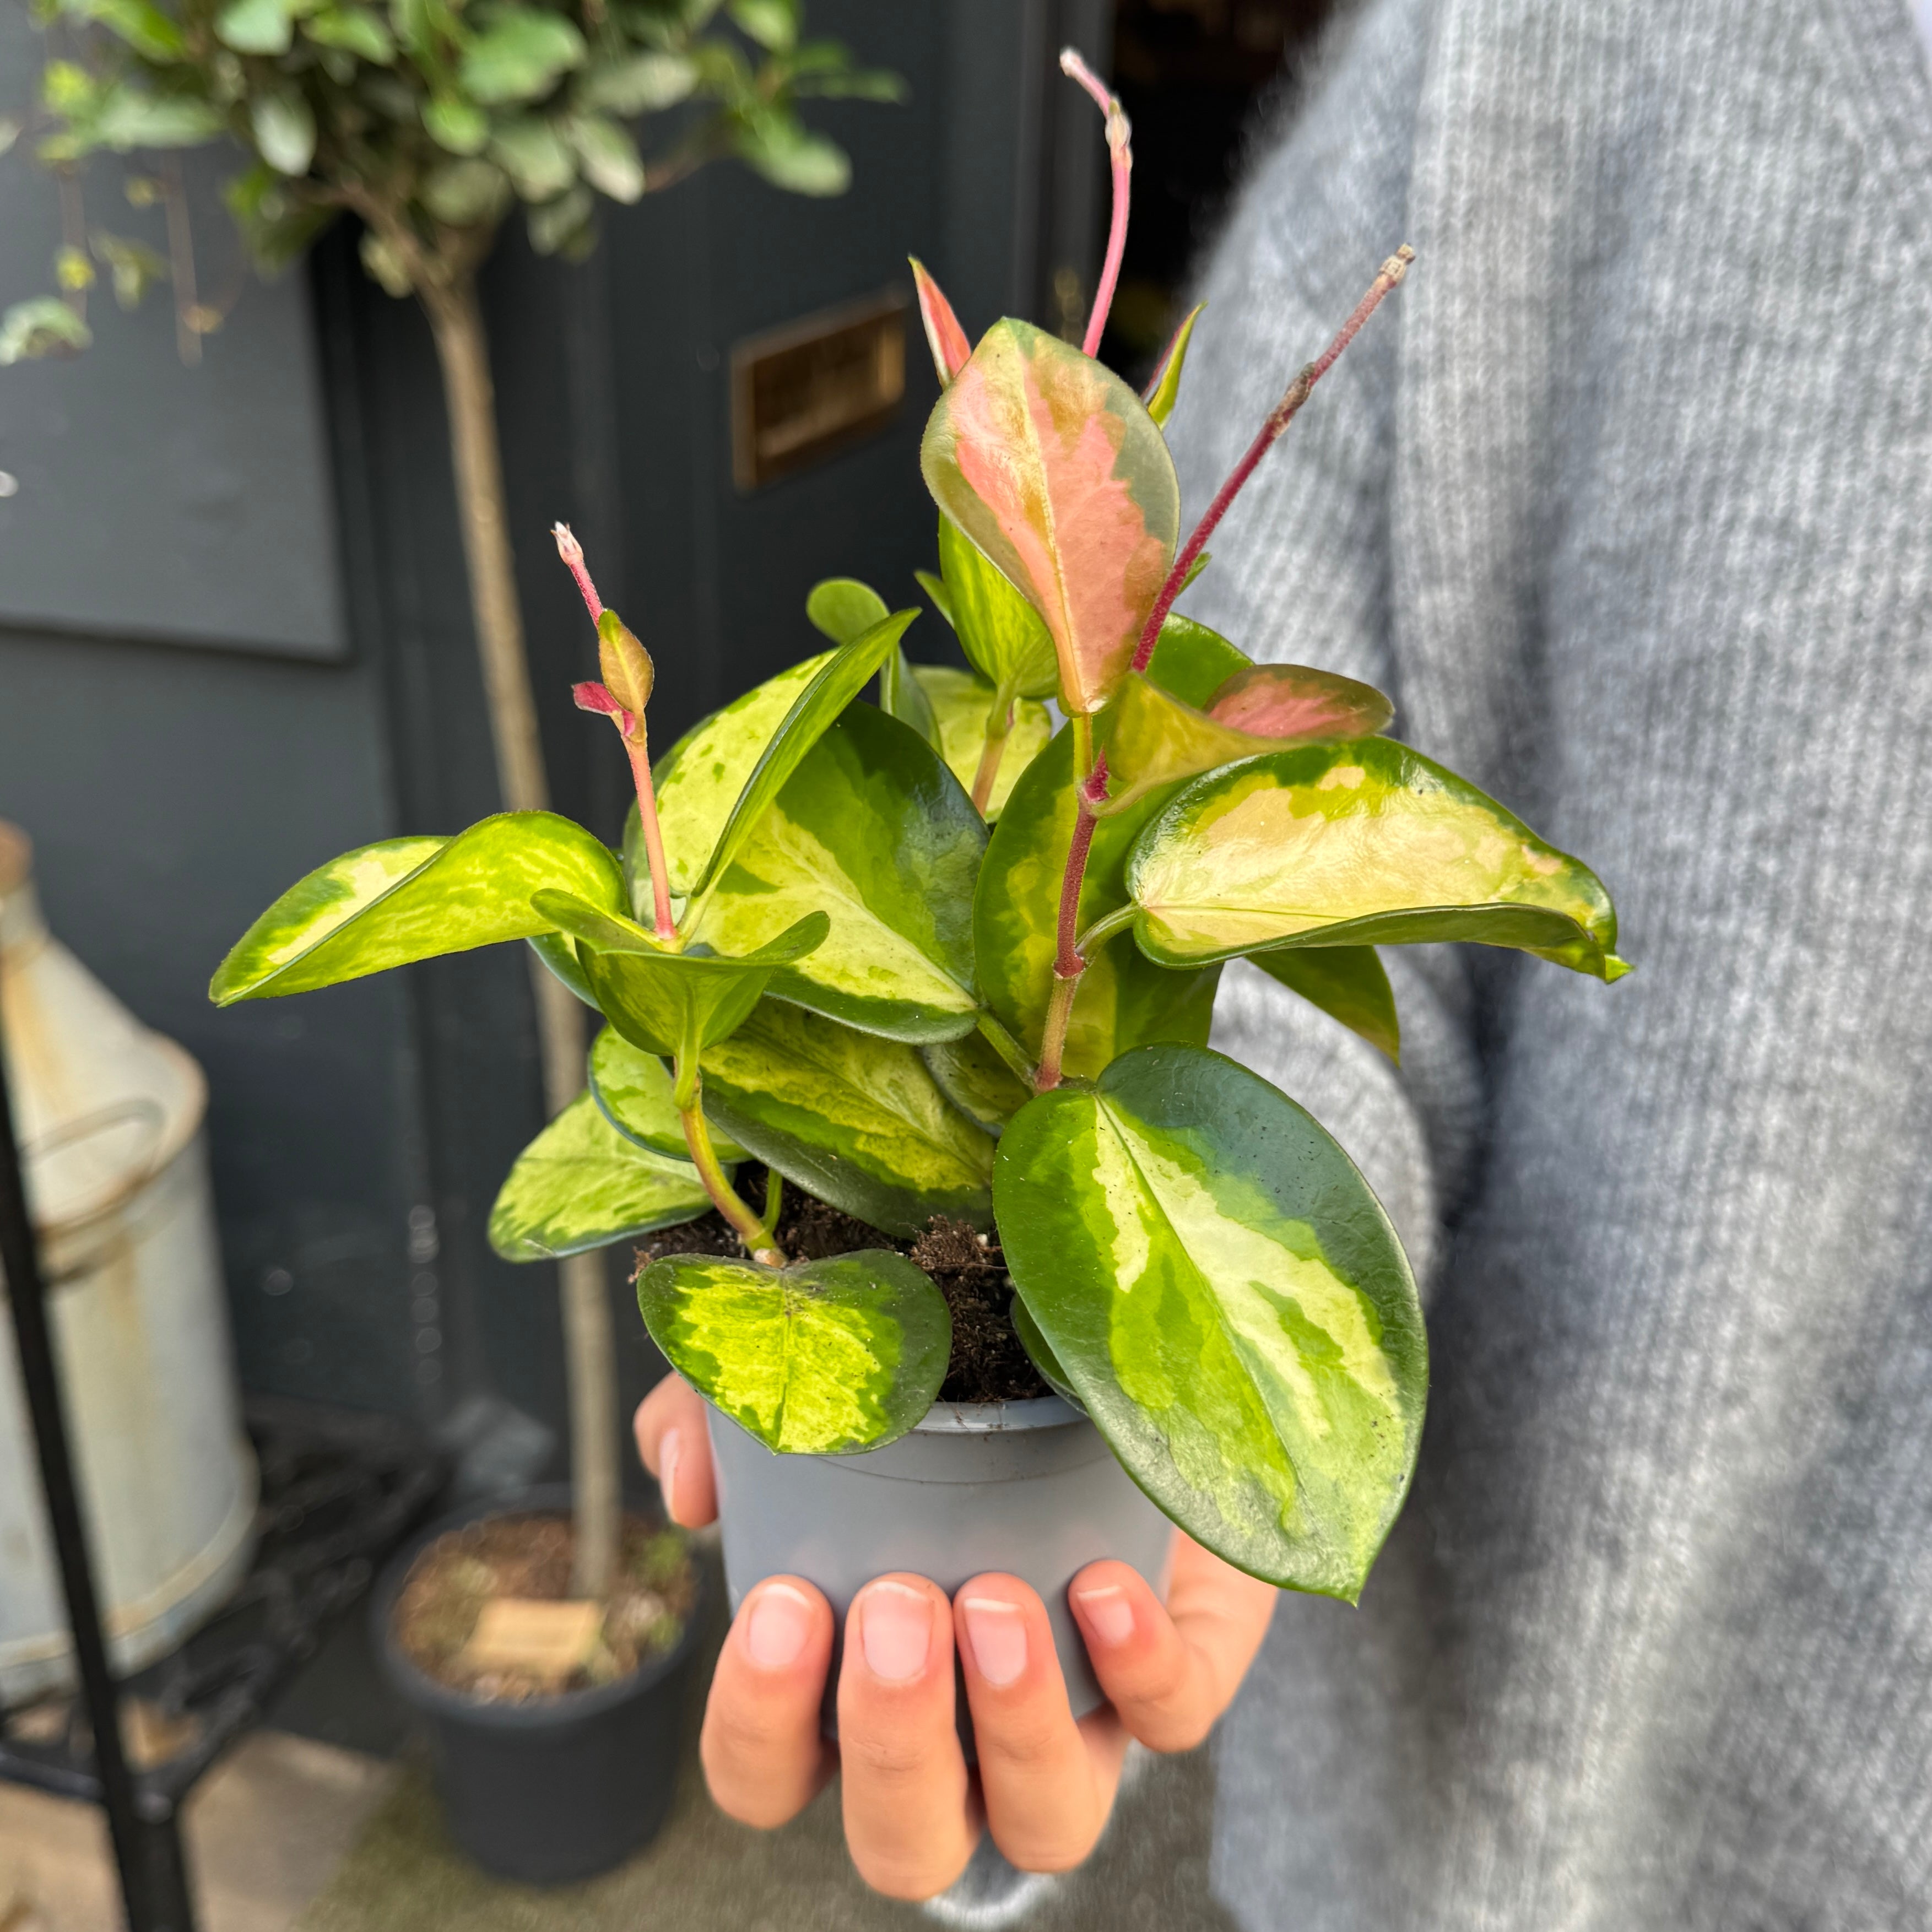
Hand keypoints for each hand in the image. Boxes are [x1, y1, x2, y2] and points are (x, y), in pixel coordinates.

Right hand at [635, 1374, 1277, 1899]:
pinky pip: (1168, 1723)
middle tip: (895, 1606)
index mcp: (851, 1684)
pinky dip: (1135, 1669)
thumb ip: (722, 1411)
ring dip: (1011, 1727)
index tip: (783, 1602)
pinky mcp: (1174, 1677)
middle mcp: (960, 1735)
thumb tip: (691, 1486)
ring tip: (994, 1601)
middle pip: (905, 1844)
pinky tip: (1099, 1583)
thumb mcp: (815, 1378)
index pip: (767, 1776)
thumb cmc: (934, 1392)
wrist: (1101, 1365)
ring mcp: (1074, 1718)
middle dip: (893, 1740)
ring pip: (1044, 1823)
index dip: (759, 1726)